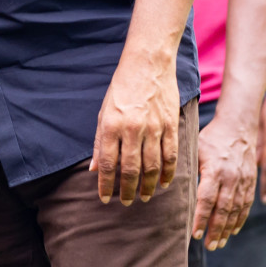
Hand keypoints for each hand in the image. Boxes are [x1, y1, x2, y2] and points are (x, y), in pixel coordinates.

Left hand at [90, 58, 180, 205]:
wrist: (148, 64)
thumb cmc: (122, 88)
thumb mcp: (104, 112)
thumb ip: (100, 142)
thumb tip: (94, 169)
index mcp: (112, 125)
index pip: (108, 164)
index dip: (106, 185)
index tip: (105, 199)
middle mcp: (132, 129)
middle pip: (131, 170)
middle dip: (128, 190)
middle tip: (126, 202)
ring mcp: (154, 128)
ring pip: (153, 167)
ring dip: (149, 186)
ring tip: (145, 197)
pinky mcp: (171, 125)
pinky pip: (171, 156)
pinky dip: (168, 173)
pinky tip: (165, 183)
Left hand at [193, 113, 257, 249]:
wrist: (238, 126)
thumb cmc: (211, 138)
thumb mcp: (195, 148)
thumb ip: (187, 168)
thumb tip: (170, 185)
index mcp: (215, 169)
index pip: (207, 199)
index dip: (201, 218)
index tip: (196, 234)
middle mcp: (231, 177)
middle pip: (223, 209)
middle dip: (216, 230)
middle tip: (209, 246)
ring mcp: (243, 180)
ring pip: (236, 210)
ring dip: (228, 229)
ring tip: (219, 243)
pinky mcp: (251, 181)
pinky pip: (247, 204)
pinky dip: (240, 219)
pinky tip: (233, 230)